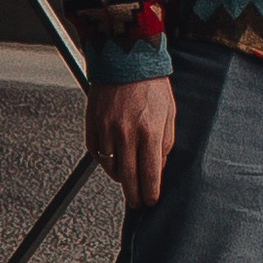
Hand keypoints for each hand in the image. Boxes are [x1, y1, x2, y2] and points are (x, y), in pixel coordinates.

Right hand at [87, 77, 176, 207]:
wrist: (126, 59)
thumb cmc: (152, 85)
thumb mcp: (169, 112)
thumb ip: (166, 142)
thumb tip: (160, 167)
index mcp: (150, 130)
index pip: (150, 173)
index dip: (150, 192)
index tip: (151, 202)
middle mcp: (127, 133)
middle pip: (128, 177)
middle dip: (134, 195)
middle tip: (137, 203)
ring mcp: (107, 129)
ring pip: (111, 167)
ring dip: (120, 179)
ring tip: (127, 181)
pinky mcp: (93, 124)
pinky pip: (97, 153)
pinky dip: (105, 162)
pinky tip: (113, 163)